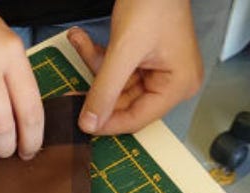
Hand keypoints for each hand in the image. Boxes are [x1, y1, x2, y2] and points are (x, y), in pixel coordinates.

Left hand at [68, 0, 202, 135]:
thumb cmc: (155, 2)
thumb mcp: (124, 51)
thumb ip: (105, 89)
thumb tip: (91, 122)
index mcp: (177, 86)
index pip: (138, 118)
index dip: (108, 122)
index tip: (83, 123)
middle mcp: (172, 82)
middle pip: (125, 102)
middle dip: (98, 87)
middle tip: (72, 87)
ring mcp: (158, 70)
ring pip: (116, 84)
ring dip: (95, 64)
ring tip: (80, 42)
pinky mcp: (145, 58)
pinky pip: (117, 68)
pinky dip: (99, 55)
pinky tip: (84, 39)